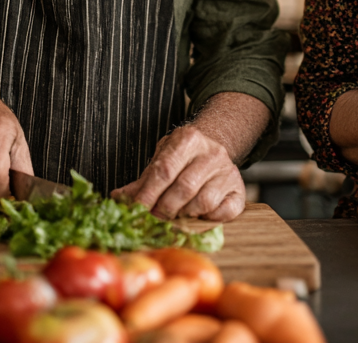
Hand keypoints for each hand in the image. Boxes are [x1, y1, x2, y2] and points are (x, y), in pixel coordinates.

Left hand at [112, 125, 245, 220]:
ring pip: (204, 202)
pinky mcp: (240, 190)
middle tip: (154, 218)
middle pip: (184, 188)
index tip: (137, 210)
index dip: (148, 194)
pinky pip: (225, 212)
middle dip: (164, 209)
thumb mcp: (161, 159)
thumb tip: (117, 199)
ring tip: (176, 214)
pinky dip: (209, 219)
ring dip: (185, 214)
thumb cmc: (183, 158)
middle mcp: (212, 152)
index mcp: (188, 139)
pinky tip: (198, 215)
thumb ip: (141, 181)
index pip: (164, 170)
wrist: (214, 148)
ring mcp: (228, 171)